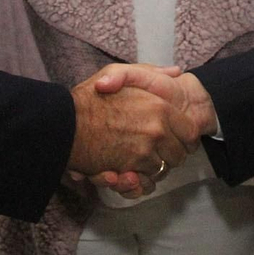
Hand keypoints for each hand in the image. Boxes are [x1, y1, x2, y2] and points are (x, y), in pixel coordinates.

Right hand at [88, 65, 217, 191]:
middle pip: (179, 155)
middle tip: (154, 152)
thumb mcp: (118, 72)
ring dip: (152, 170)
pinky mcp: (130, 170)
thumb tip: (176, 72)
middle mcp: (157, 130)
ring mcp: (145, 152)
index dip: (183, 139)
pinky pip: (146, 183)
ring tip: (137, 161)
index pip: (190, 132)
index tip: (174, 140)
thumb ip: (150, 71)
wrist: (63, 124)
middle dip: (168, 156)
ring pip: (163, 170)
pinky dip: (140, 183)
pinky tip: (128, 174)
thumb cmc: (89, 98)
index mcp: (160, 107)